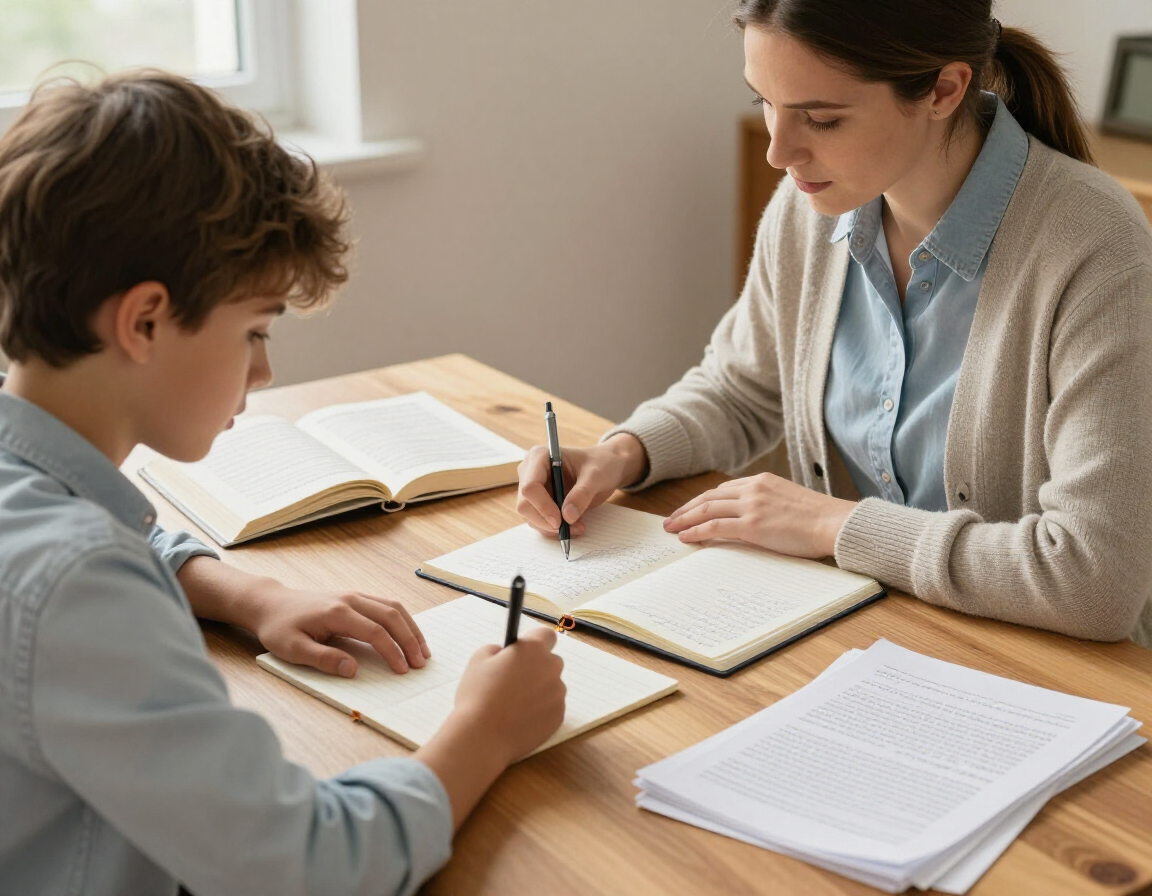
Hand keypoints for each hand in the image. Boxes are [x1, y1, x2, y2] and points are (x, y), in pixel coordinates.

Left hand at [243, 583, 430, 677]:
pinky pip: (386, 604)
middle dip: (409, 640)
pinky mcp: (355, 597)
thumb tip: (353, 670)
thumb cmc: (280, 628)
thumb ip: (324, 659)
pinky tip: (408, 633)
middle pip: (391, 616)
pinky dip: (402, 619)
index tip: (402, 670)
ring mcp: (354, 595)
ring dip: (410, 628)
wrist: (271, 604)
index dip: (392, 651)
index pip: (374, 632)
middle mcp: (350, 599)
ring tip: (422, 650)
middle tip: (421, 663)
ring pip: (393, 607)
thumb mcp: (293, 650)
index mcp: (337, 613)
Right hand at [415, 626, 565, 828]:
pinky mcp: (559, 717)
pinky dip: (540, 710)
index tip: (524, 650)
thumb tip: (504, 653)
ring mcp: (558, 694)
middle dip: (536, 667)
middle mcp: (551, 669)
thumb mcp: (478, 661)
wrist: (483, 738)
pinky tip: (519, 718)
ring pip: (551, 686)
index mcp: (533, 650)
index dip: (534, 641)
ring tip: (513, 705)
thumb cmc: (477, 696)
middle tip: (515, 680)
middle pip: (550, 661)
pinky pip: (552, 707)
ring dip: (539, 690)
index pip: (546, 635)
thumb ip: (496, 650)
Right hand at [516, 434, 646, 536]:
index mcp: (539, 457)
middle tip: (572, 528)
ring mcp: (533, 488)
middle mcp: (530, 472)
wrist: (605, 467)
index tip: (560, 521)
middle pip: (525, 504)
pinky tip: (574, 525)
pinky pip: (539, 521)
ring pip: (531, 516)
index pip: (530, 486)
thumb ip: (582, 494)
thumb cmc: (600, 464)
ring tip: (578, 526)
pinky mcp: (539, 502)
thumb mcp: (596, 476)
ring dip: (552, 528)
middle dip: (547, 520)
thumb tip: (567, 516)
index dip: (542, 506)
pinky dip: (554, 528)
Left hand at [662, 472, 855, 558]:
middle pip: (709, 496)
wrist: (836, 523)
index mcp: (762, 481)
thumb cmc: (819, 519)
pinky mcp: (753, 525)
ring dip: (685, 519)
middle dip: (687, 508)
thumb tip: (752, 519)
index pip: (723, 489)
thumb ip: (767, 504)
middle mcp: (754, 488)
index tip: (690, 509)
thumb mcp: (789, 501)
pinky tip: (686, 537)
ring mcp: (752, 506)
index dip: (702, 500)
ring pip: (707, 509)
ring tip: (671, 528)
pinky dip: (696, 531)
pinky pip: (715, 526)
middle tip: (671, 519)